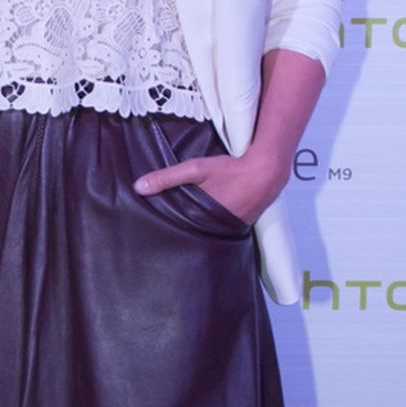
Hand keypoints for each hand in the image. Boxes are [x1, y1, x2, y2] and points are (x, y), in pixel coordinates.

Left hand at [132, 144, 287, 226]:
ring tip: (182, 229)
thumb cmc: (232, 170)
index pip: (178, 232)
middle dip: (180, 234)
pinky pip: (220, 229)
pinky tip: (206, 219)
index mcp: (202, 221)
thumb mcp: (196, 170)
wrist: (267, 171)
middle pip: (192, 235)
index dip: (166, 233)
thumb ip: (167, 178)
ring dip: (196, 230)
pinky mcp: (239, 225)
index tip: (152, 235)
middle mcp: (216, 230)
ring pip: (206, 233)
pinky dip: (211, 225)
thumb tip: (138, 187)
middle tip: (163, 236)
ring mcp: (230, 230)